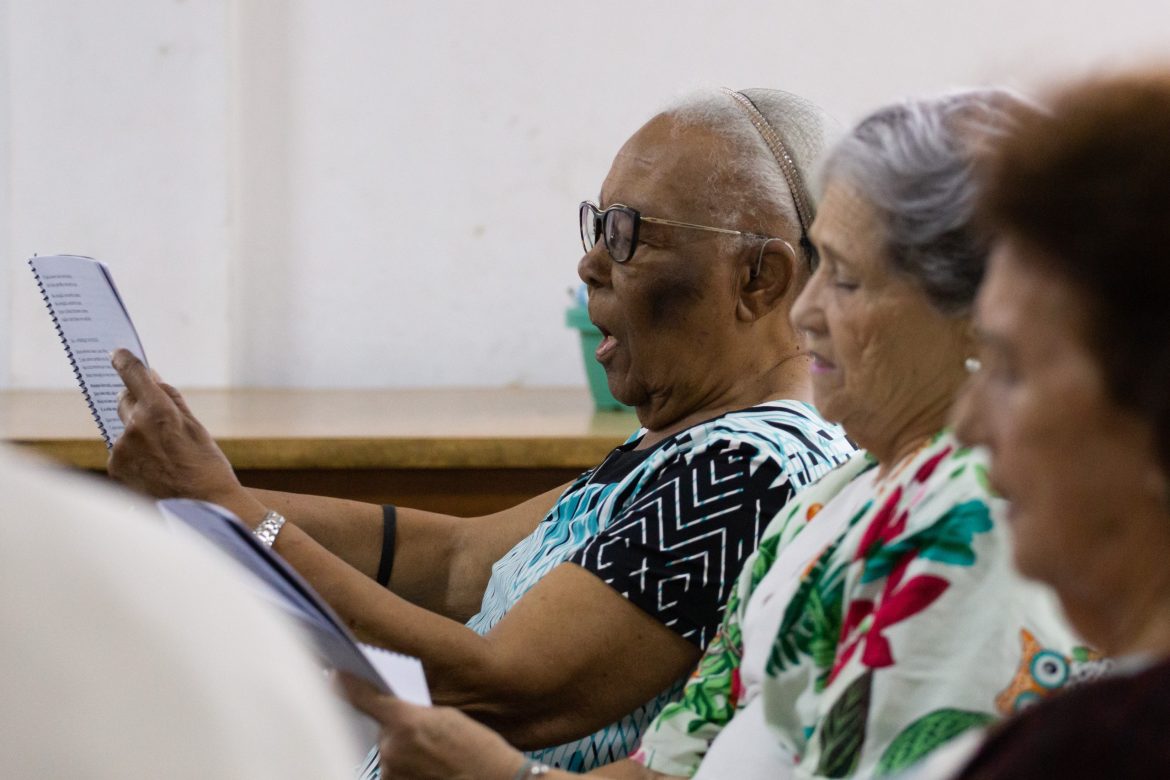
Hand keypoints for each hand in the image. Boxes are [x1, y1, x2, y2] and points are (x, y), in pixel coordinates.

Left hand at [108, 349, 250, 512]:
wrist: (204, 509)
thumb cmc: (207, 466)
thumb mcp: (196, 427)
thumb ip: (171, 399)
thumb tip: (152, 377)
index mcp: (158, 411)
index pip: (133, 374)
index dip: (124, 360)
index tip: (118, 353)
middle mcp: (134, 427)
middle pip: (124, 399)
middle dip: (137, 400)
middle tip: (158, 417)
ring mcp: (122, 449)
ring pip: (125, 427)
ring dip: (138, 432)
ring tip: (165, 455)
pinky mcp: (115, 467)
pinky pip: (121, 450)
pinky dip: (134, 453)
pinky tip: (155, 468)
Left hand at [338, 673, 525, 779]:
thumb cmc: (478, 749)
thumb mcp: (448, 717)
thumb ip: (414, 710)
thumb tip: (392, 705)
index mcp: (406, 721)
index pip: (364, 696)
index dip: (347, 683)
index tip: (336, 675)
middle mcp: (392, 748)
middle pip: (382, 726)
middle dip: (396, 726)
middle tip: (426, 734)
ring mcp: (391, 772)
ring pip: (388, 750)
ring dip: (403, 749)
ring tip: (434, 755)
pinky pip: (393, 771)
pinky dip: (406, 768)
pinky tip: (429, 769)